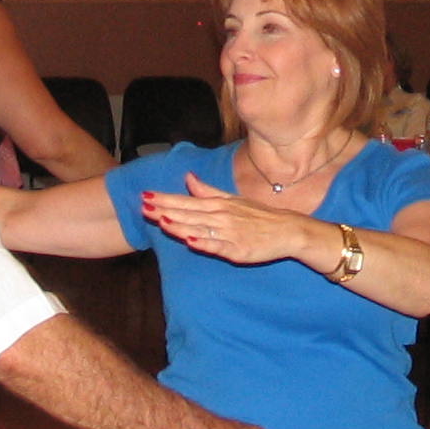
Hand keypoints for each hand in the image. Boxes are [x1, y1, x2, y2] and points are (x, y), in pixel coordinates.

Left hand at [141, 172, 326, 268]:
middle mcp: (221, 217)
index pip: (186, 201)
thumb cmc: (257, 215)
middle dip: (165, 210)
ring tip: (161, 220)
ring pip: (200, 229)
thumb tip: (188, 178)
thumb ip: (207, 190)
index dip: (165, 199)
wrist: (286, 230)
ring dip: (180, 225)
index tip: (145, 195)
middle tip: (143, 206)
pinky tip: (192, 242)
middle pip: (188, 214)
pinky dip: (205, 244)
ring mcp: (229, 234)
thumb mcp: (232, 199)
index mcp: (218, 204)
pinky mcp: (237, 250)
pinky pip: (218, 247)